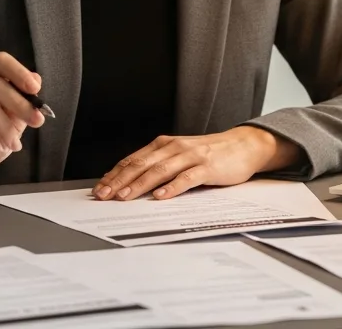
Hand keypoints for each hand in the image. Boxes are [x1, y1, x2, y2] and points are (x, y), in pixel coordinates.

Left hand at [93, 126, 299, 200]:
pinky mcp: (207, 167)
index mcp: (164, 144)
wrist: (243, 145)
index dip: (114, 175)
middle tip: (103, 196)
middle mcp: (174, 147)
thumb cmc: (210, 154)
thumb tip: (131, 185)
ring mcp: (191, 156)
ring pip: (160, 170)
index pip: (133, 160)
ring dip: (140, 184)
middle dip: (119, 181)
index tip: (98, 189)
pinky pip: (187, 178)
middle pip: (141, 164)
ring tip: (124, 197)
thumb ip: (159, 166)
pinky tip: (161, 196)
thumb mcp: (180, 156)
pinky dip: (173, 187)